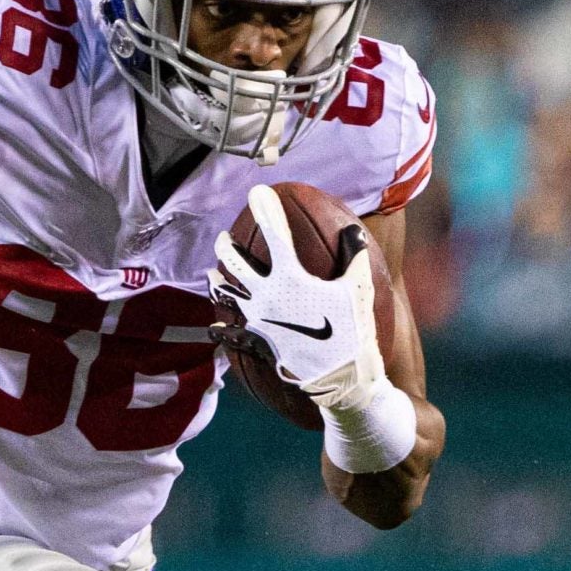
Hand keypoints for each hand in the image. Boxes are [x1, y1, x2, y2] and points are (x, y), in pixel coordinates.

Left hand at [210, 185, 384, 410]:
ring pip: (227, 296)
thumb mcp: (359, 289)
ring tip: (211, 273)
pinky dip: (222, 331)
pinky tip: (214, 329)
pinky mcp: (258, 343)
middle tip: (224, 236)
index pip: (275, 235)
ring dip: (217, 282)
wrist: (339, 378)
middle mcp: (267, 296)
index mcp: (291, 278)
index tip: (257, 192)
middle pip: (237, 263)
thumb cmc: (352, 331)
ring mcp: (258, 320)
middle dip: (227, 245)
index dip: (265, 210)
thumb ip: (354, 256)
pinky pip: (233, 336)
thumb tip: (353, 230)